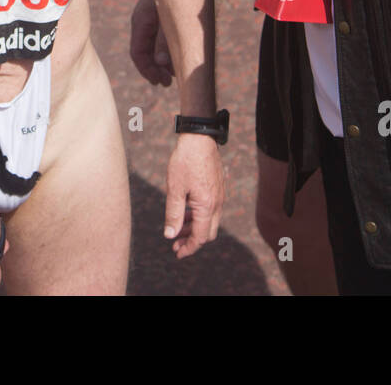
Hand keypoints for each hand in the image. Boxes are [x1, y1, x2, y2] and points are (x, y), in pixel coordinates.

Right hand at [129, 0, 173, 85]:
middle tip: (168, 82)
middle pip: (145, 53)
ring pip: (152, 46)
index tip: (160, 82)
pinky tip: (177, 56)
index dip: (148, 71)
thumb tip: (162, 63)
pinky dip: (166, 49)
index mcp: (141, 21)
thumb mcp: (170, 16)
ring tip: (175, 72)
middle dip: (156, 69)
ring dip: (163, 61)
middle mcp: (143, 22)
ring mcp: (151, 18)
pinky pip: (159, 37)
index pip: (138, 54)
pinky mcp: (159, 15)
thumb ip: (165, 40)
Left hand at [163, 133, 224, 257]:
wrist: (199, 138)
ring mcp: (220, 195)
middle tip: (176, 242)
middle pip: (208, 233)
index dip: (189, 248)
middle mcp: (217, 203)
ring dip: (195, 228)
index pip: (200, 237)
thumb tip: (170, 235)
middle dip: (192, 240)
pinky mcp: (218, 188)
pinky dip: (200, 216)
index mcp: (207, 206)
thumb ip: (173, 214)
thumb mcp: (174, 189)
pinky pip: (212, 209)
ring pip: (210, 221)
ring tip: (179, 228)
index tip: (177, 253)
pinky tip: (186, 211)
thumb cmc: (185, 161)